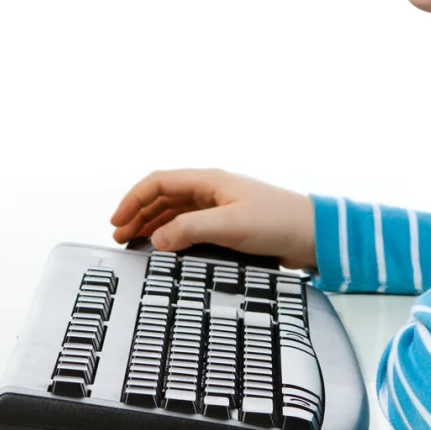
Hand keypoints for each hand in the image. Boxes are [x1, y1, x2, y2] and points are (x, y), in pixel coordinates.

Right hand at [108, 168, 316, 269]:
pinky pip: (190, 226)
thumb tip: (156, 240)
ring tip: (135, 244)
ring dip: (153, 226)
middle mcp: (211, 190)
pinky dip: (172, 235)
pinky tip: (165, 249)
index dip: (133, 199)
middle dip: (138, 214)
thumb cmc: (278, 222)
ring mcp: (219, 207)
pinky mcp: (228, 225)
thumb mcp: (230, 226)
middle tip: (120, 238)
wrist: (314, 235)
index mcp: (209, 181)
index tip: (116, 222)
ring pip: (175, 212)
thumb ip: (190, 230)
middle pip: (163, 197)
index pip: (158, 182)